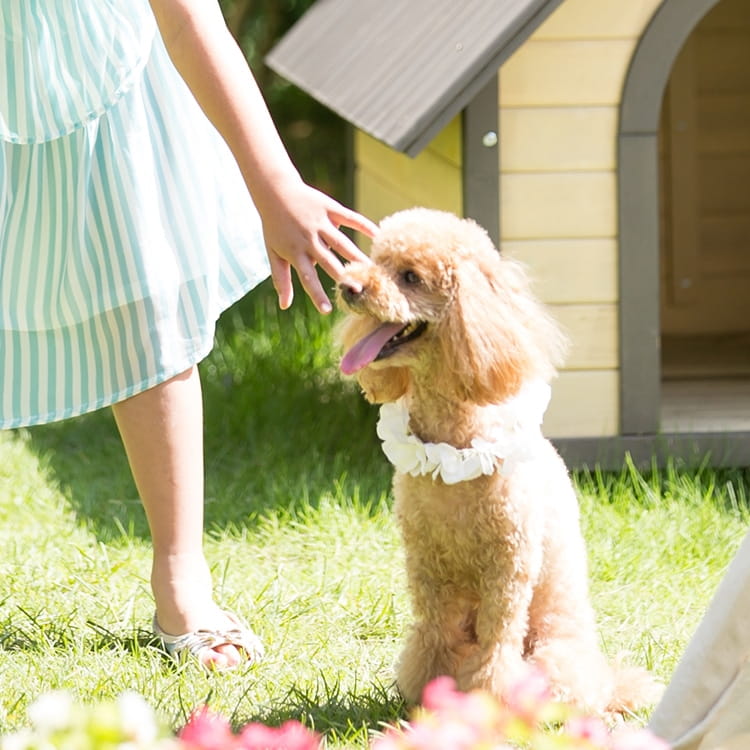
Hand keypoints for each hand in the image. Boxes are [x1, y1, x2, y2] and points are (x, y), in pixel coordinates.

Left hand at [260, 179, 377, 312]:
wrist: (274, 191)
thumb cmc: (274, 227)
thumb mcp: (274, 254)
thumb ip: (281, 280)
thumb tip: (284, 306)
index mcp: (296, 253)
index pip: (308, 279)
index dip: (317, 295)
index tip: (327, 311)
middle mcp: (309, 240)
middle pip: (329, 262)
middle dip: (343, 276)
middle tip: (358, 290)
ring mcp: (320, 223)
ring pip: (342, 242)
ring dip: (357, 255)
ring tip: (371, 268)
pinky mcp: (329, 208)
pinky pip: (349, 217)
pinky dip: (364, 225)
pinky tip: (377, 234)